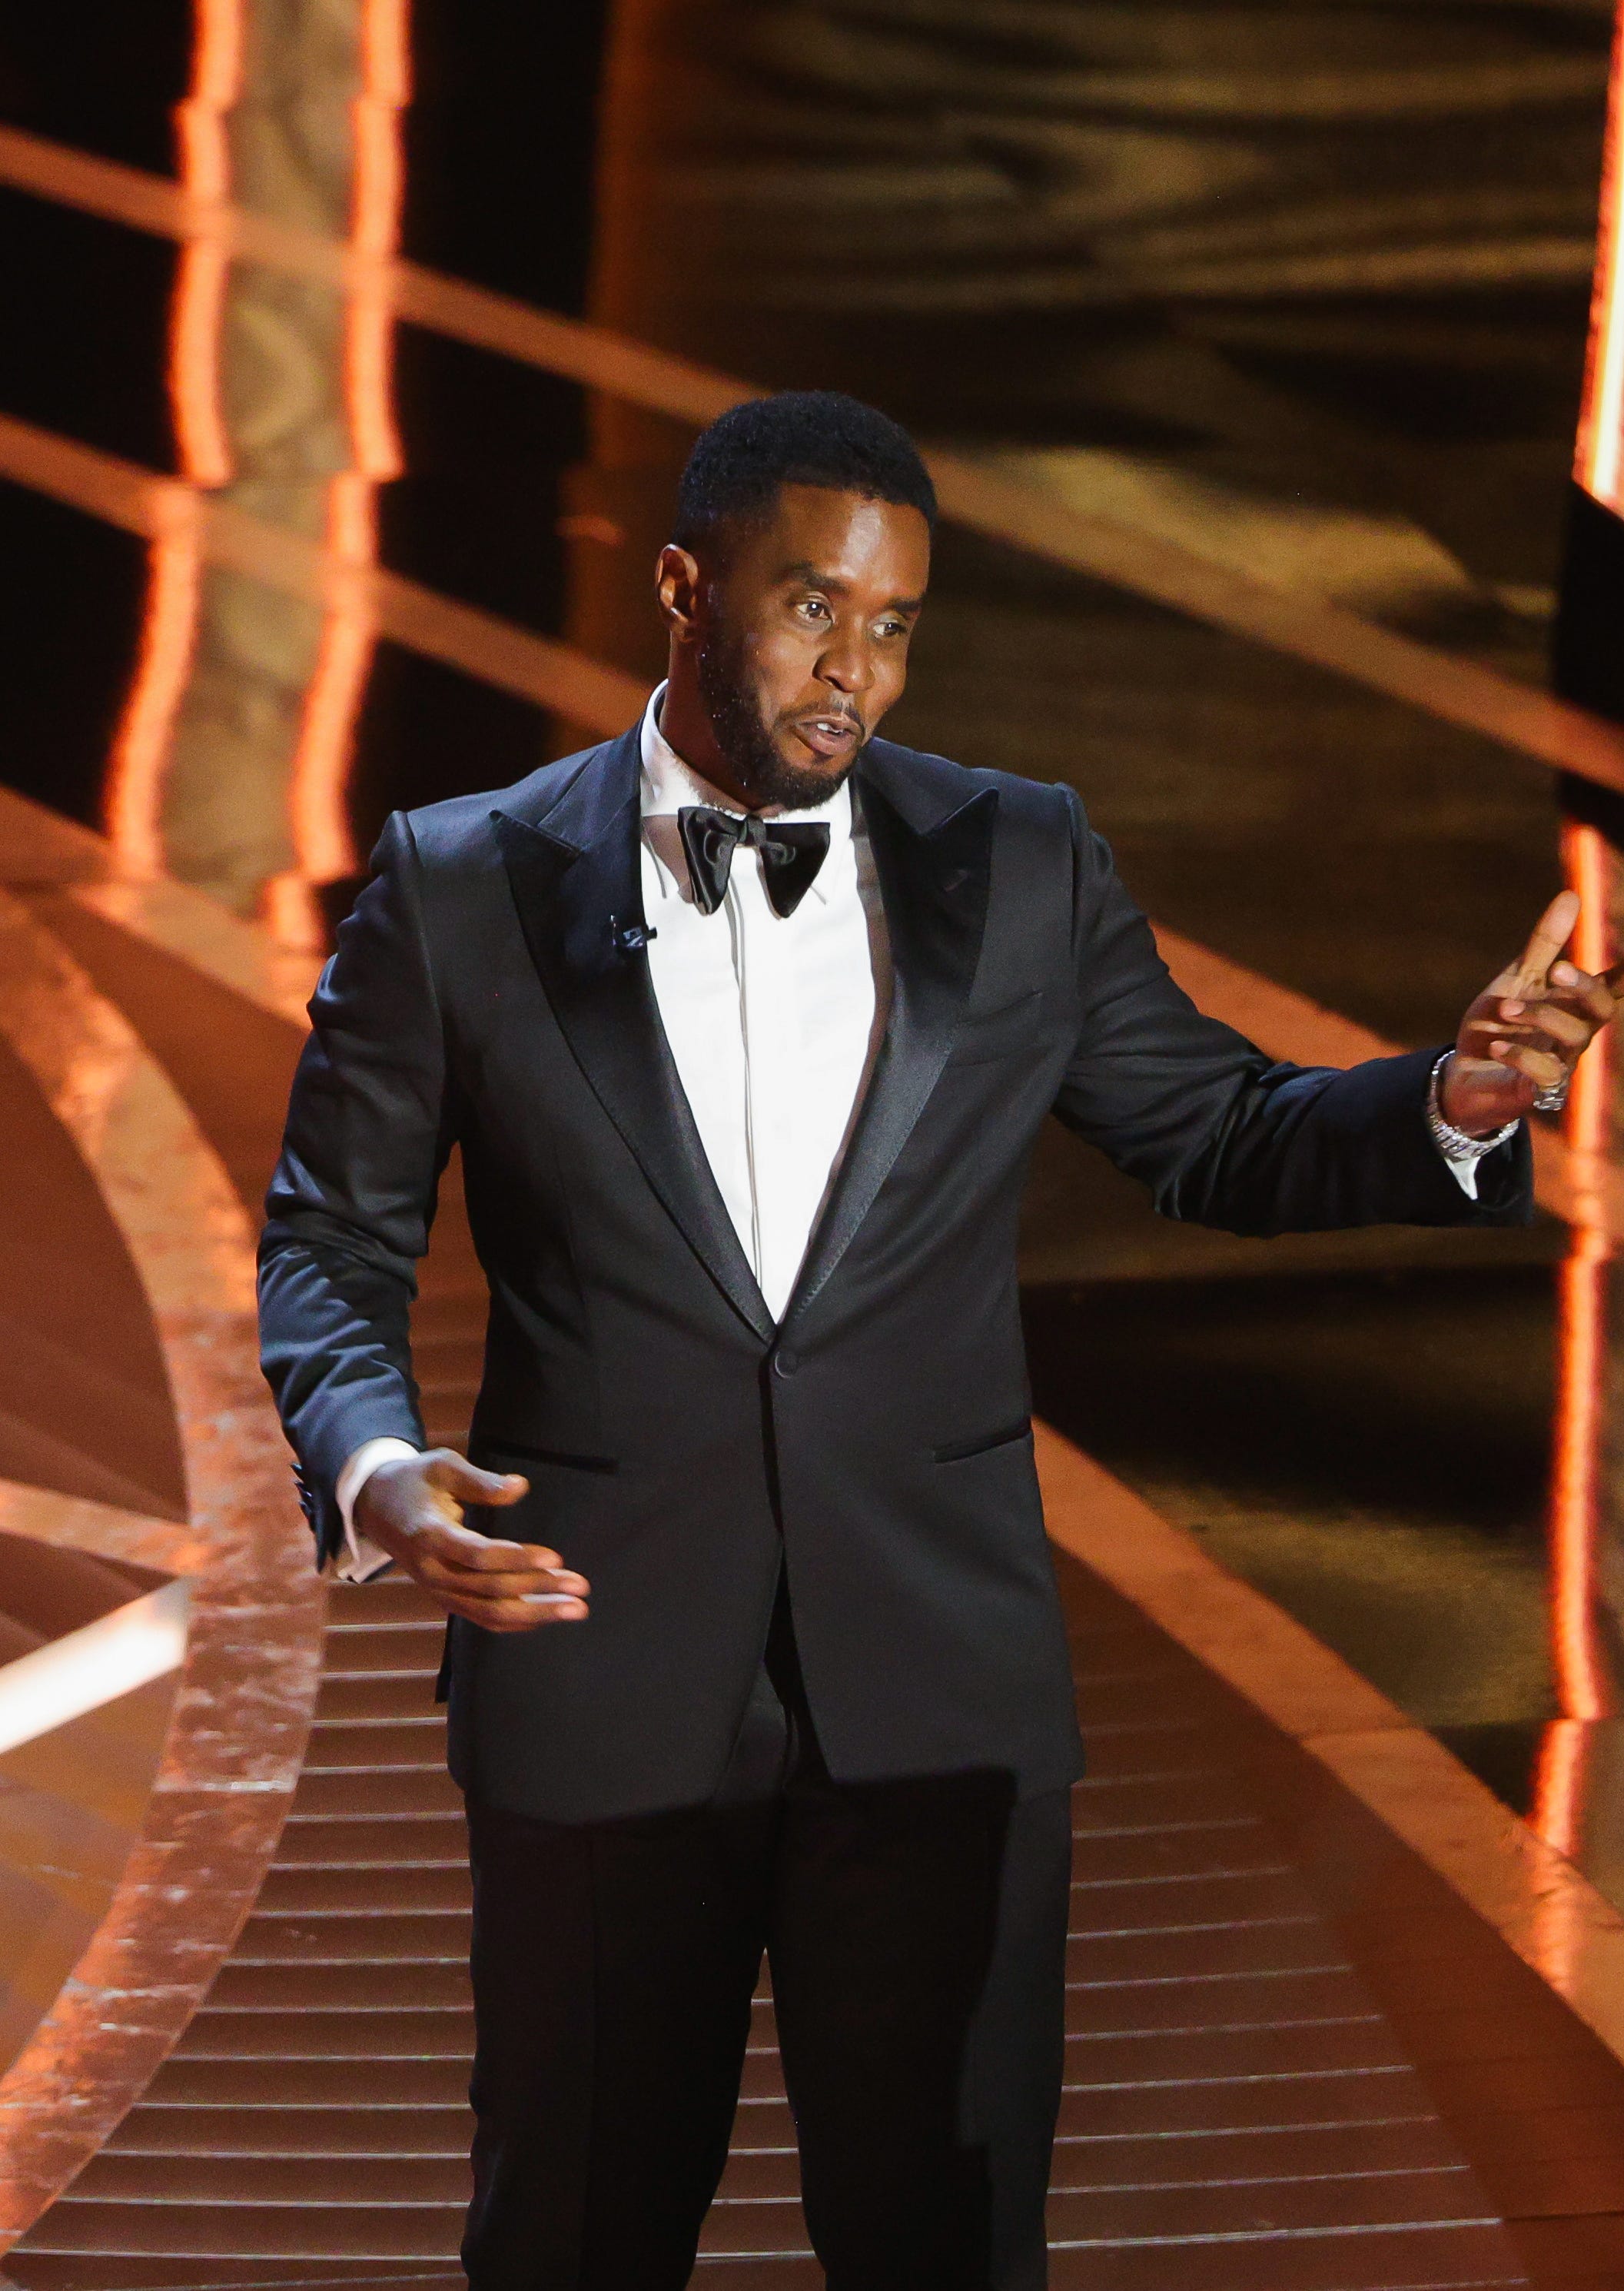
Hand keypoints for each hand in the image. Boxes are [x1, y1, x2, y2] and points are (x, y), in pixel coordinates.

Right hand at [353, 1449, 588, 1632]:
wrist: (377, 1508)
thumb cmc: (415, 1481)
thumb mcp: (441, 1466)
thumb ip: (479, 1480)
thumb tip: (520, 1488)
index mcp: (429, 1536)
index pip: (477, 1556)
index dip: (517, 1559)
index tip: (556, 1557)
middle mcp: (432, 1571)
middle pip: (490, 1590)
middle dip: (539, 1590)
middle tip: (581, 1586)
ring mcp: (438, 1590)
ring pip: (489, 1613)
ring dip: (535, 1613)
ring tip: (576, 1609)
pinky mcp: (446, 1597)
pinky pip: (482, 1617)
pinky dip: (516, 1621)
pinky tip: (547, 1615)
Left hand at [1444, 890, 1621, 1136]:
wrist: (1464, 1072)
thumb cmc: (1500, 1024)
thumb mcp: (1517, 979)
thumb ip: (1545, 944)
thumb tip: (1571, 896)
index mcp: (1574, 1003)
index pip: (1612, 986)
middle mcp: (1576, 1032)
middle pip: (1602, 1009)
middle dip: (1584, 986)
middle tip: (1557, 969)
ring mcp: (1561, 1062)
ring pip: (1574, 1037)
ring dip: (1540, 1016)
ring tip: (1505, 1009)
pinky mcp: (1540, 1089)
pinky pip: (1546, 1073)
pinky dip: (1521, 1055)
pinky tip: (1497, 1045)